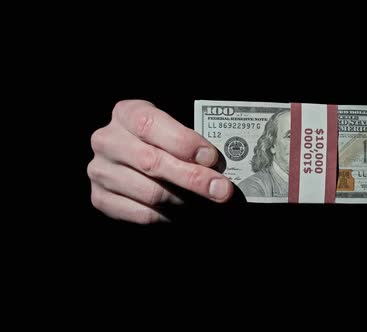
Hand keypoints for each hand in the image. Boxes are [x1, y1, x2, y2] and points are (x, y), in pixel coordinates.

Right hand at [87, 100, 233, 223]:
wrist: (135, 158)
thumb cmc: (163, 141)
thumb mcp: (173, 129)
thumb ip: (190, 143)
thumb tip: (216, 169)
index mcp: (126, 113)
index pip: (150, 125)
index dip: (183, 142)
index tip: (211, 157)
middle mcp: (107, 141)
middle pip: (151, 162)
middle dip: (193, 178)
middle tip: (222, 190)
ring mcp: (100, 171)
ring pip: (150, 192)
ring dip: (183, 200)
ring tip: (202, 200)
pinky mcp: (101, 198)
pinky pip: (142, 214)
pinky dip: (168, 216)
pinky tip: (181, 210)